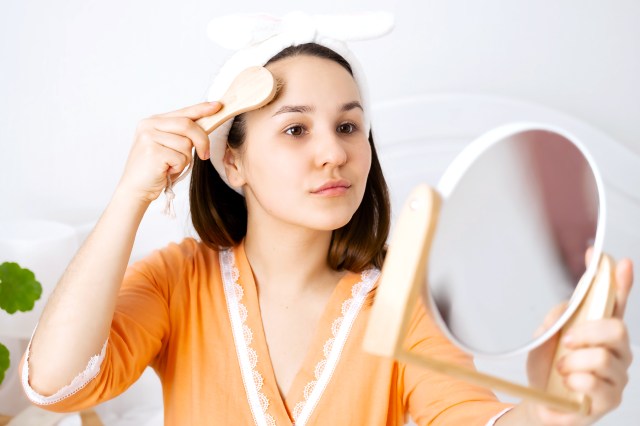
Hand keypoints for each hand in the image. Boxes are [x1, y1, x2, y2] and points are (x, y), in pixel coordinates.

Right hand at [115, 101, 221, 202]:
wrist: (136, 189)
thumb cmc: (156, 169)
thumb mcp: (169, 146)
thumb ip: (182, 134)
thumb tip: (207, 124)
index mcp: (154, 121)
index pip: (183, 112)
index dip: (202, 109)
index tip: (218, 106)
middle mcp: (149, 125)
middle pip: (187, 125)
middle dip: (202, 141)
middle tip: (205, 155)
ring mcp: (149, 137)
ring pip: (186, 144)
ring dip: (185, 159)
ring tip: (171, 165)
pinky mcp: (153, 152)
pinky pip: (180, 158)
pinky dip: (179, 168)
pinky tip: (166, 171)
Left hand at [524, 255, 633, 424]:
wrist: (538, 402)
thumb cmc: (547, 368)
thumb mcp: (544, 336)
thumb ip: (558, 318)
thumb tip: (569, 306)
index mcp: (599, 329)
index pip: (616, 302)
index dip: (619, 281)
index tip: (618, 261)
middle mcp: (615, 349)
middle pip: (618, 327)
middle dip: (587, 332)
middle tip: (567, 341)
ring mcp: (617, 374)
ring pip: (603, 356)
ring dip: (572, 362)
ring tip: (561, 369)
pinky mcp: (611, 398)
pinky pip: (595, 382)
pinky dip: (574, 380)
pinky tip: (568, 384)